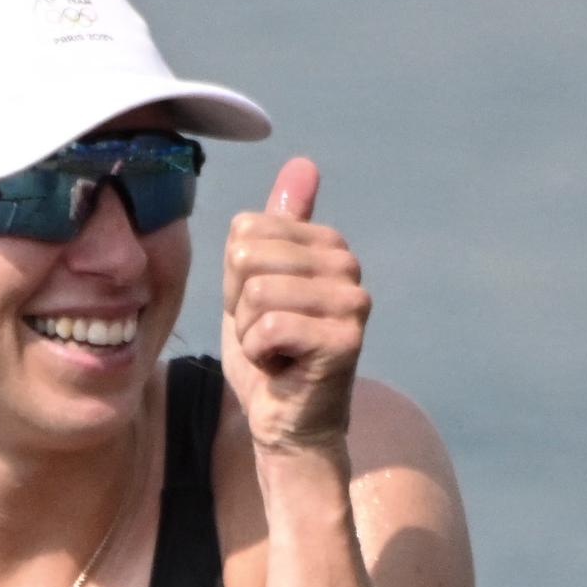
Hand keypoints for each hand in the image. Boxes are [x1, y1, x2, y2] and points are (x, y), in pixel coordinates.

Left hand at [222, 158, 369, 456]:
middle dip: (241, 305)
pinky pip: (270, 327)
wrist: (287, 424)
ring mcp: (352, 299)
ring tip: (277, 350)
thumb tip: (304, 163)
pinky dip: (261, 354)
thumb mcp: (255, 283)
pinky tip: (284, 366)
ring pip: (257, 293)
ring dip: (251, 333)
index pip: (245, 231)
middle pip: (247, 257)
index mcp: (325, 243)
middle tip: (267, 334)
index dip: (234, 279)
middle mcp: (346, 263)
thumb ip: (274, 228)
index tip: (259, 310)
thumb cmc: (269, 356)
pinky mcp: (346, 337)